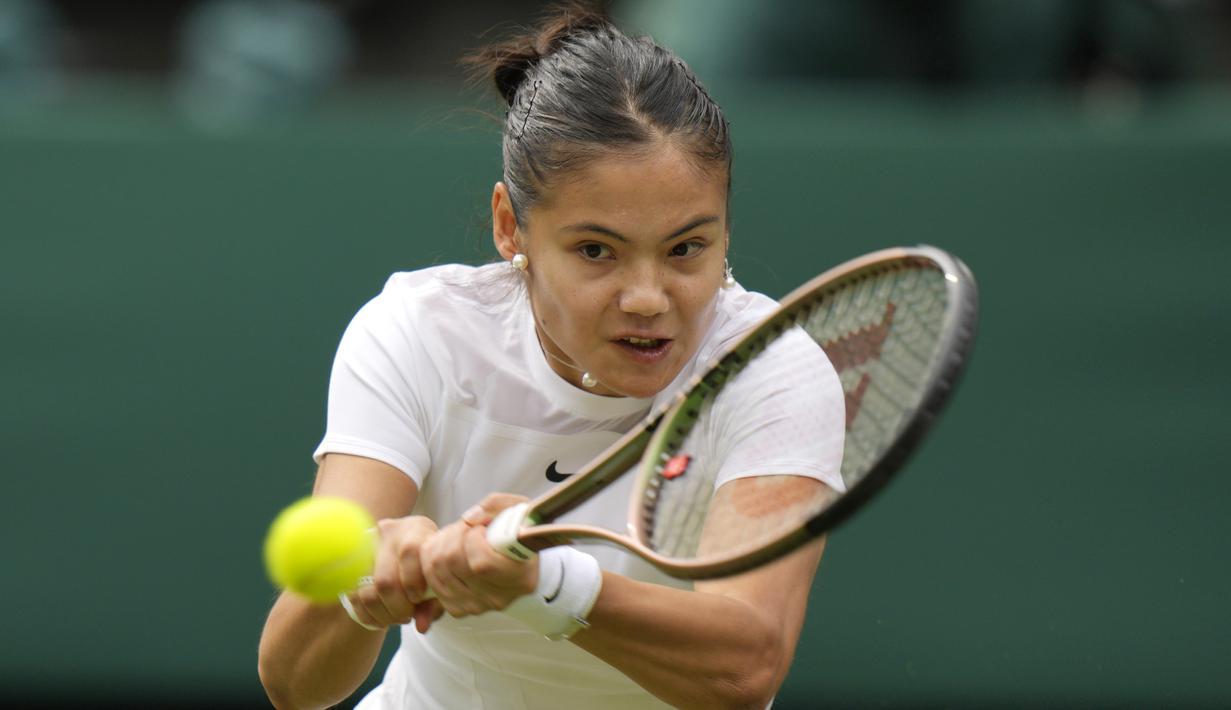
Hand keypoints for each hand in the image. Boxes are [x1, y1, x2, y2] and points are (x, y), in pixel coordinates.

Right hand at [343, 515, 442, 632]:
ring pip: (366, 592)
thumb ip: (434, 602)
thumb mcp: (438, 579)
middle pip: (385, 580)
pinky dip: (368, 616)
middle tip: (408, 615)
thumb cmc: (430, 566)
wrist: (410, 550)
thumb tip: (421, 627)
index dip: (413, 582)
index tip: (418, 599)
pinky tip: (382, 619)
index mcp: (416, 529)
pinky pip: (353, 598)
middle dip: (398, 607)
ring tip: (397, 618)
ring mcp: (366, 549)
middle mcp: (388, 533)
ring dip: (383, 614)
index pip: (409, 552)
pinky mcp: (352, 566)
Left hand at [419, 493, 537, 620]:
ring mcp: (477, 606)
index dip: (473, 538)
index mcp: (520, 577)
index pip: (481, 563)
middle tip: (467, 528)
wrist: (522, 560)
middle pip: (454, 564)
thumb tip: (469, 519)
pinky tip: (449, 552)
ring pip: (437, 570)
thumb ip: (494, 506)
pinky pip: (432, 580)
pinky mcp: (460, 608)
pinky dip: (433, 561)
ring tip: (458, 537)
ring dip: (441, 544)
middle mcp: (498, 598)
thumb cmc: (520, 534)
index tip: (482, 529)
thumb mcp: (517, 508)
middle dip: (453, 535)